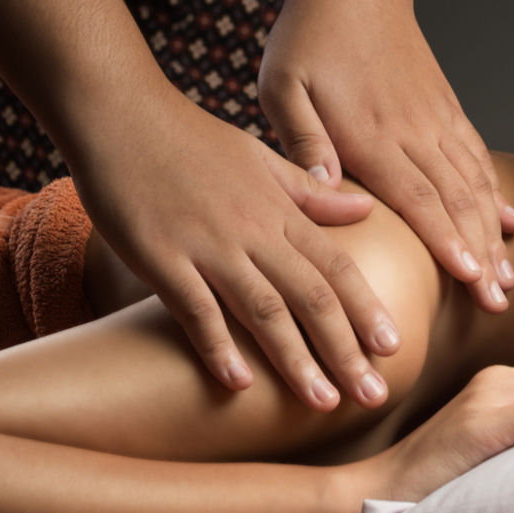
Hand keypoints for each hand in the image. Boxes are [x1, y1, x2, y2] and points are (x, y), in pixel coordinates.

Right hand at [72, 92, 399, 411]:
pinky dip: (218, 346)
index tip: (393, 348)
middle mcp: (253, 231)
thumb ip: (311, 193)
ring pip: (265, 310)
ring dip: (296, 359)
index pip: (337, 268)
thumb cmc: (190, 138)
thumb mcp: (262, 159)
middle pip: (312, 297)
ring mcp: (208, 246)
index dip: (366, 310)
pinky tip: (239, 384)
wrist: (120, 113)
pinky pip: (194, 309)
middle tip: (373, 394)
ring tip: (323, 401)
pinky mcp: (160, 257)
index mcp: (280, 210)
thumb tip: (365, 211)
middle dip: (346, 349)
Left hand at [258, 4, 513, 314]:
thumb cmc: (309, 39)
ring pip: (474, 184)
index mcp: (372, 135)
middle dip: (480, 255)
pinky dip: (496, 192)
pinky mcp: (446, 109)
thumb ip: (304, 142)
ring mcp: (436, 120)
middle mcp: (414, 132)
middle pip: (457, 201)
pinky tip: (509, 220)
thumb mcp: (283, 89)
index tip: (470, 279)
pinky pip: (477, 157)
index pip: (418, 197)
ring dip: (493, 234)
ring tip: (508, 278)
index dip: (446, 240)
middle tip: (498, 302)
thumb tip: (326, 190)